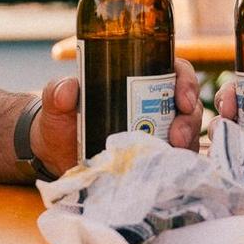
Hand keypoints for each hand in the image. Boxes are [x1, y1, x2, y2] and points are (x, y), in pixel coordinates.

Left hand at [31, 56, 202, 172]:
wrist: (54, 156)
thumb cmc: (61, 121)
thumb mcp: (57, 103)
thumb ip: (57, 92)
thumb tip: (68, 88)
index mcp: (139, 82)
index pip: (175, 72)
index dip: (186, 82)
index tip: (182, 98)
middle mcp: (155, 106)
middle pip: (188, 105)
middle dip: (189, 119)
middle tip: (177, 135)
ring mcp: (157, 134)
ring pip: (189, 133)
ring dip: (188, 142)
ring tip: (173, 152)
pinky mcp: (155, 160)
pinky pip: (177, 161)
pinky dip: (180, 165)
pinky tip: (171, 171)